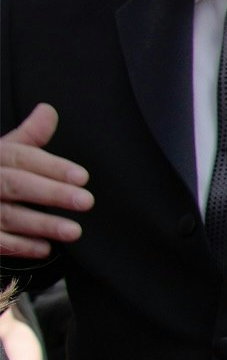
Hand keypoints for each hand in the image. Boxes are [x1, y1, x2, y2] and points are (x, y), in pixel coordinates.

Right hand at [0, 105, 90, 261]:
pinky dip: (20, 246)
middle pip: (17, 185)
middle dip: (52, 193)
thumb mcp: (4, 151)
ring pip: (8, 216)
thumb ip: (29, 136)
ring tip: (74, 231)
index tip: (83, 177)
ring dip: (42, 224)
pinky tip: (45, 248)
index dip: (52, 167)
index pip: (21, 158)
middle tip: (86, 201)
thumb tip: (48, 111)